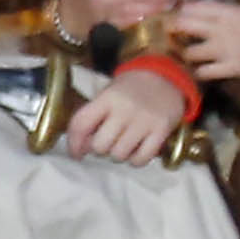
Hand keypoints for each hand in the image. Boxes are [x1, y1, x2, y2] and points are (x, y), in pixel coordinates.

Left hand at [56, 71, 193, 162]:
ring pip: (119, 155)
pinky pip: (142, 159)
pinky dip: (136, 160)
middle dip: (99, 150)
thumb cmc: (130, 90)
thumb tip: (81, 148)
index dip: (74, 143)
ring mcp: (144, 121)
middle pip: (100, 145)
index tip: (76, 153)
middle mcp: (125, 109)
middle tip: (106, 144)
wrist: (166, 78)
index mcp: (107, 97)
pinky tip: (136, 151)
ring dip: (117, 156)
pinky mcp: (162, 130)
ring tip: (122, 145)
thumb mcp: (108, 94)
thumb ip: (93, 117)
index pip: (81, 123)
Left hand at [163, 1, 239, 83]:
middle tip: (171, 36)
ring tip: (186, 58)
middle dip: (173, 31)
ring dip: (186, 56)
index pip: (194, 8)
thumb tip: (235, 12)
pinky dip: (199, 74)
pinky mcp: (229, 68)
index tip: (180, 16)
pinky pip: (204, 72)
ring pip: (189, 52)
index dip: (183, 12)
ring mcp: (222, 50)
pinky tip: (198, 74)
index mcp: (227, 12)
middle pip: (183, 26)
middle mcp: (219, 29)